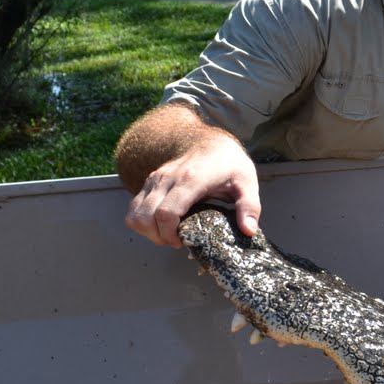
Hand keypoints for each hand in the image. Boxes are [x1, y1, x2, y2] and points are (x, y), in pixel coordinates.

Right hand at [125, 133, 260, 247]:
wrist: (211, 141)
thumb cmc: (230, 163)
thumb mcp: (247, 183)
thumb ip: (249, 207)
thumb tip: (248, 230)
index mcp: (191, 179)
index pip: (167, 213)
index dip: (170, 234)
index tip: (183, 242)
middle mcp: (168, 178)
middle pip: (146, 217)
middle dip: (159, 237)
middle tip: (178, 241)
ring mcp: (155, 178)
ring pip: (135, 213)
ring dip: (148, 231)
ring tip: (169, 234)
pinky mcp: (149, 181)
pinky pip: (134, 207)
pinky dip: (142, 221)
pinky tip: (162, 224)